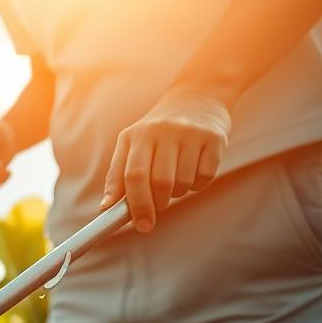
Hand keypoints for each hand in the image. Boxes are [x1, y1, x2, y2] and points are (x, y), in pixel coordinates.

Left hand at [102, 88, 230, 232]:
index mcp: (139, 136)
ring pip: (183, 182)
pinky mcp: (215, 139)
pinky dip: (198, 184)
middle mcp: (164, 132)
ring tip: (176, 180)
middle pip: (160, 182)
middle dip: (158, 203)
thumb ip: (117, 175)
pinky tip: (194, 171)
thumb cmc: (158, 130)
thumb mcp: (132, 144)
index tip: (140, 225)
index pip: (134, 175)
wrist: (198, 97)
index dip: (136, 204)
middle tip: (159, 205)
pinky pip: (205, 177)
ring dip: (178, 193)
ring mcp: (191, 134)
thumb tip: (106, 207)